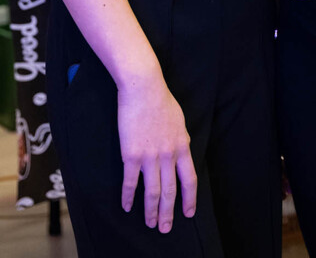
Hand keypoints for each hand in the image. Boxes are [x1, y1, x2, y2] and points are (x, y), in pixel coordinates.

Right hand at [118, 74, 197, 232]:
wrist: (143, 87)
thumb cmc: (160, 99)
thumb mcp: (179, 120)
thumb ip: (180, 138)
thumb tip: (182, 149)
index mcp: (182, 146)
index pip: (190, 180)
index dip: (189, 199)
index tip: (188, 213)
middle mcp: (168, 155)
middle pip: (170, 191)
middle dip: (168, 213)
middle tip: (165, 228)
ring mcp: (150, 156)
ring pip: (152, 192)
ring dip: (150, 211)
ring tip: (149, 223)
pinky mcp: (131, 155)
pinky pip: (130, 183)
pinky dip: (128, 197)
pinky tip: (126, 206)